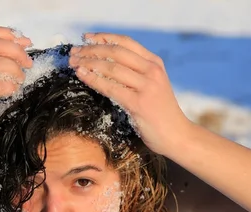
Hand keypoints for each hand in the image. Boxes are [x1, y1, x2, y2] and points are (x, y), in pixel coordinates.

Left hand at [68, 33, 189, 155]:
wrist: (177, 135)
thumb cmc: (161, 114)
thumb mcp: (153, 86)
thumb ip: (137, 73)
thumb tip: (107, 64)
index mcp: (155, 63)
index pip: (126, 42)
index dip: (104, 37)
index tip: (87, 37)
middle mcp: (152, 70)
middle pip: (115, 52)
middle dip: (91, 49)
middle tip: (74, 52)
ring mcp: (146, 86)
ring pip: (111, 67)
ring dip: (88, 63)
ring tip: (73, 63)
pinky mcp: (138, 102)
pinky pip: (110, 87)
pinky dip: (93, 79)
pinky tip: (81, 75)